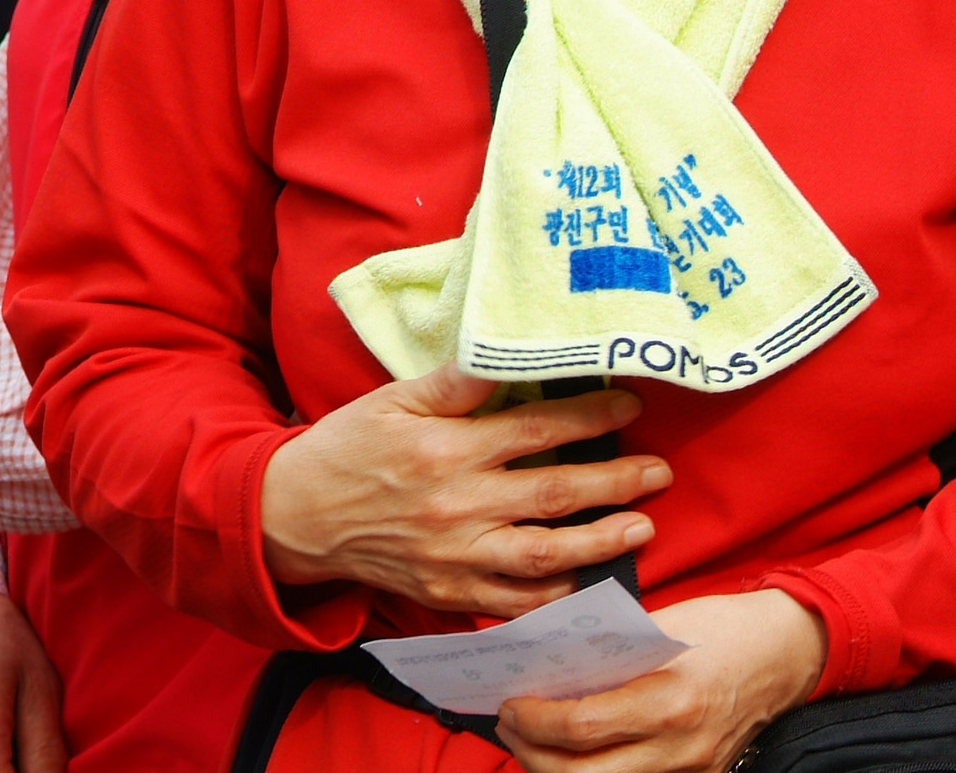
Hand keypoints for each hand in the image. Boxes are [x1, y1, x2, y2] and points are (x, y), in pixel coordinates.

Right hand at [257, 367, 667, 617]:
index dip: (590, 418)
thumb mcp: (394, 400)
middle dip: (616, 482)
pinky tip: (587, 584)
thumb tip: (503, 349)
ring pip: (543, 556)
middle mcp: (458, 507)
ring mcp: (455, 558)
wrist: (295, 517)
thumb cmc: (348, 448)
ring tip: (642, 527)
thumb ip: (454, 382)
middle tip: (660, 472)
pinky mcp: (447, 596)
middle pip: (554, 494)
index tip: (631, 407)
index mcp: (447, 451)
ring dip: (600, 543)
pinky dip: (552, 599)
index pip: (535, 430)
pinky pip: (511, 605)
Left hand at [498, 590, 826, 772]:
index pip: (581, 725)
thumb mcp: (664, 626)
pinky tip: (576, 752)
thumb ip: (611, 651)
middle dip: (531, 753)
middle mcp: (679, 746)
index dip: (534, 720)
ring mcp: (690, 770)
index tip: (509, 702)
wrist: (790, 650)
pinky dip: (595, 771)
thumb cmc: (726, 627)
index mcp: (669, 699)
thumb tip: (551, 665)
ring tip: (533, 740)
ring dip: (557, 769)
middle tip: (509, 725)